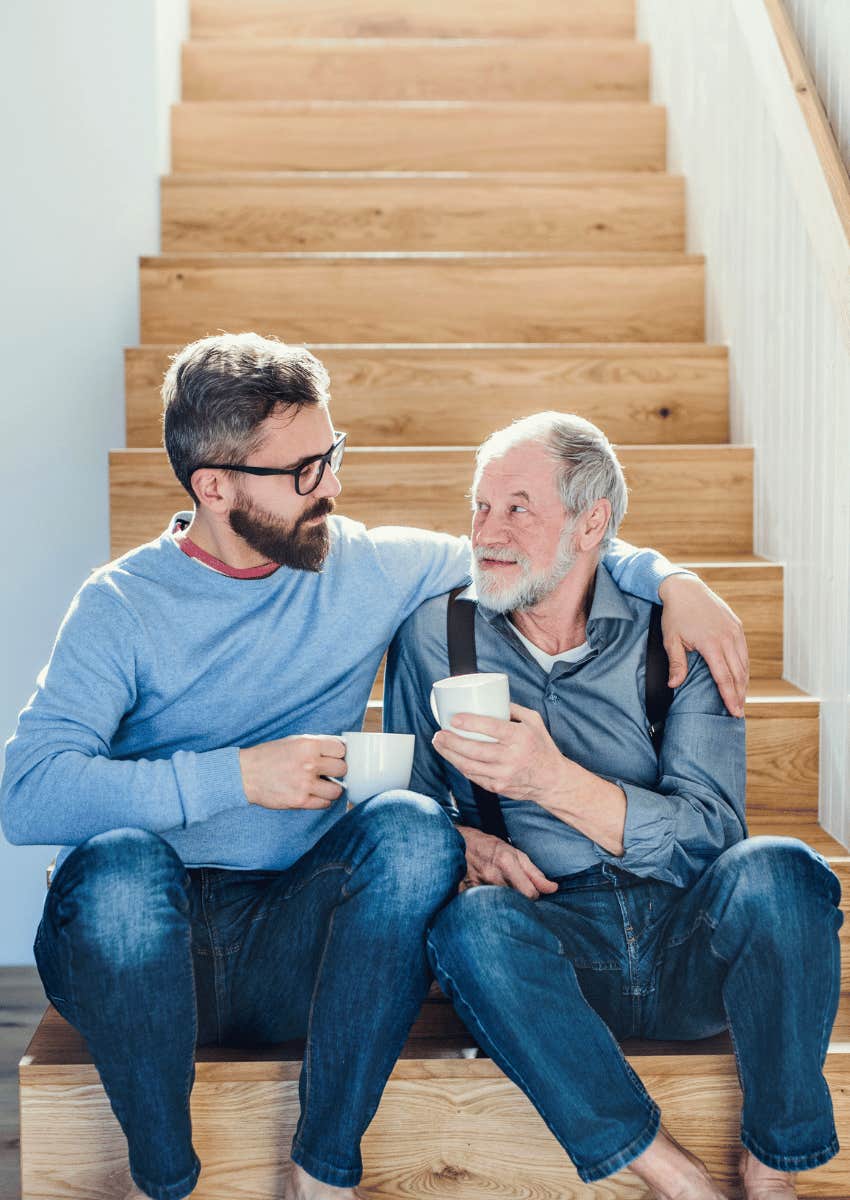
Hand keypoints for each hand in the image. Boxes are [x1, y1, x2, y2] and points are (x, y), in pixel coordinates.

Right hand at [239, 735, 346, 810]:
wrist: (245, 774)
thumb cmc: (269, 756)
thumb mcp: (293, 741)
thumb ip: (316, 743)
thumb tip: (339, 748)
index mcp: (308, 745)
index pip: (341, 750)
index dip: (338, 754)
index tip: (333, 757)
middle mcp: (309, 764)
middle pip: (342, 769)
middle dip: (337, 771)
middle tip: (328, 772)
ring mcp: (304, 784)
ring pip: (336, 791)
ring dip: (332, 789)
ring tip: (323, 785)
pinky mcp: (299, 801)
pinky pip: (324, 804)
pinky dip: (322, 800)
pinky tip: (314, 794)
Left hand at [432, 703, 566, 805]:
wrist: (551, 780)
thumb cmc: (542, 747)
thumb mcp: (534, 721)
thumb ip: (513, 708)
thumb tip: (491, 698)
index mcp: (520, 737)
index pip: (492, 729)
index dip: (470, 724)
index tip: (454, 719)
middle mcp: (511, 757)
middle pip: (475, 750)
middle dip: (452, 741)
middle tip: (439, 733)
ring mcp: (503, 774)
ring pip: (469, 766)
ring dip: (450, 755)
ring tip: (439, 744)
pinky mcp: (497, 786)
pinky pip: (473, 776)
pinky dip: (460, 766)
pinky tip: (452, 757)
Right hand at [457, 825, 557, 899]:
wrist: (456, 842)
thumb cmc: (487, 846)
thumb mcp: (514, 853)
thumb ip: (534, 872)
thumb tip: (553, 888)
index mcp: (506, 863)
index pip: (529, 894)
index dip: (534, 896)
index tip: (530, 893)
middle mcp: (492, 875)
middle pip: (515, 902)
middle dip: (520, 902)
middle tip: (516, 895)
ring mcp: (477, 886)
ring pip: (500, 907)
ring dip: (504, 905)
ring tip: (502, 897)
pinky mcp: (464, 893)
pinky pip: (483, 908)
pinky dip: (488, 907)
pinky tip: (488, 901)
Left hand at [658, 574, 748, 716]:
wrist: (685, 589)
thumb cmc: (675, 615)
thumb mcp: (671, 640)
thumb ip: (676, 664)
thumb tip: (674, 685)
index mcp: (711, 644)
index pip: (724, 677)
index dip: (730, 696)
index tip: (734, 712)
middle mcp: (727, 638)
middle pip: (738, 674)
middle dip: (740, 694)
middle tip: (739, 712)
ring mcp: (735, 631)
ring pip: (744, 663)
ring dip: (744, 682)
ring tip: (741, 699)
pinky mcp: (737, 626)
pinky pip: (744, 651)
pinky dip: (744, 667)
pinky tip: (742, 677)